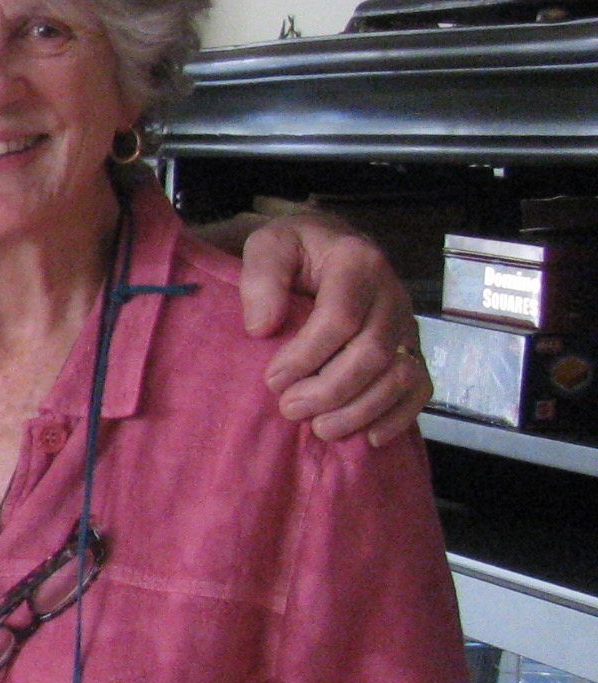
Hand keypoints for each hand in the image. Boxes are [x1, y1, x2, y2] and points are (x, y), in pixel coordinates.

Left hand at [236, 211, 428, 444]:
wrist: (328, 245)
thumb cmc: (294, 250)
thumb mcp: (268, 246)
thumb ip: (262, 278)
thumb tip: (262, 328)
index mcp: (358, 262)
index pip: (340, 317)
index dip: (307, 355)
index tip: (272, 380)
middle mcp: (392, 293)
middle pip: (373, 352)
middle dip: (331, 389)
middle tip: (290, 408)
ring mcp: (407, 323)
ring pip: (400, 374)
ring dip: (362, 409)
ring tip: (321, 428)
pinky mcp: (412, 348)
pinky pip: (420, 386)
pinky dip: (400, 415)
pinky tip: (370, 437)